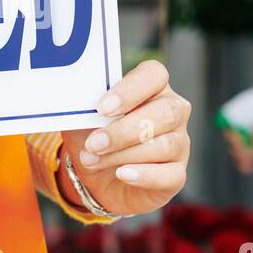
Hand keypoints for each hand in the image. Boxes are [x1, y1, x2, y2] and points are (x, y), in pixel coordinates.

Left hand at [59, 59, 191, 216]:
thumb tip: (73, 95)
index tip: (102, 108)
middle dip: (124, 130)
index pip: (154, 75)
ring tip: (92, 160)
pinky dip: (144, 175)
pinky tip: (122, 174)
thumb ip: (83, 103)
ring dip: (123, 154)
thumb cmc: (94, 135)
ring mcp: (179, 143)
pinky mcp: (177, 173)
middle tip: (94, 143)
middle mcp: (172, 111)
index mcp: (152, 87)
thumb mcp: (83, 116)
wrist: (98, 176)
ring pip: (165, 145)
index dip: (130, 91)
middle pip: (166, 113)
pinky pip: (171, 174)